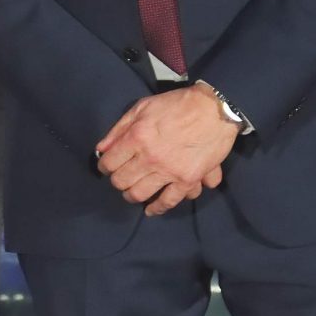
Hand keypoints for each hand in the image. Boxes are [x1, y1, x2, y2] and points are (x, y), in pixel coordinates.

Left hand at [95, 86, 239, 215]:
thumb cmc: (175, 105)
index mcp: (136, 137)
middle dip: (117, 182)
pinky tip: (151, 210)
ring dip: (132, 196)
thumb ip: (119, 129)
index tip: (106, 167)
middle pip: (122, 181)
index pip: (109, 162)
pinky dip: (158, 208)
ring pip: (141, 194)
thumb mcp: (141, 108)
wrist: (213, 110)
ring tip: (132, 193)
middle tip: (119, 179)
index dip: (104, 166)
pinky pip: (169, 201)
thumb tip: (101, 149)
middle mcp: (150, 158)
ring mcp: (169, 171)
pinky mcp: (187, 180)